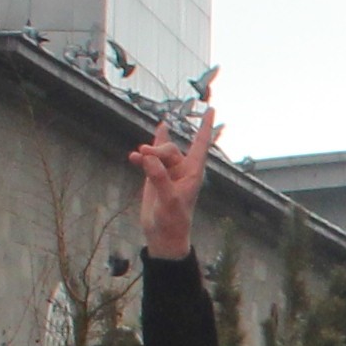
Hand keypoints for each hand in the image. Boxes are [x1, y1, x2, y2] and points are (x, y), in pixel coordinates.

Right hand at [126, 110, 215, 258]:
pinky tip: (145, 141)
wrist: (163, 236)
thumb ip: (159, 178)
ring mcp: (168, 173)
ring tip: (134, 157)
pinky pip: (151, 158)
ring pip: (157, 154)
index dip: (205, 127)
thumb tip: (148, 158)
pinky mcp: (154, 177)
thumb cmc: (173, 221)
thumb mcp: (168, 200)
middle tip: (142, 156)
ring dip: (146, 153)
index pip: (200, 145)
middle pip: (169, 149)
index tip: (211, 110)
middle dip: (156, 151)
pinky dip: (145, 152)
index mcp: (193, 173)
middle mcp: (182, 170)